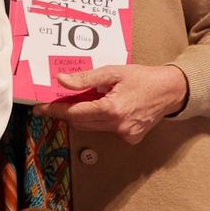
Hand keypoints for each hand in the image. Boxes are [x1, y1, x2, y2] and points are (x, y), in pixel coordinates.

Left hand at [33, 64, 188, 144]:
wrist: (170, 91)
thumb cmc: (142, 78)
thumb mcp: (113, 72)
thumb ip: (86, 78)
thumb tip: (61, 81)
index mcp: (112, 109)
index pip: (74, 113)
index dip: (55, 110)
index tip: (39, 109)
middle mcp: (118, 125)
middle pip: (80, 122)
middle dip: (67, 111)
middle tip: (59, 99)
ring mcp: (125, 134)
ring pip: (92, 127)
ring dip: (84, 115)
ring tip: (86, 99)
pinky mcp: (131, 138)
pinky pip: (106, 129)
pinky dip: (100, 120)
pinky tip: (107, 107)